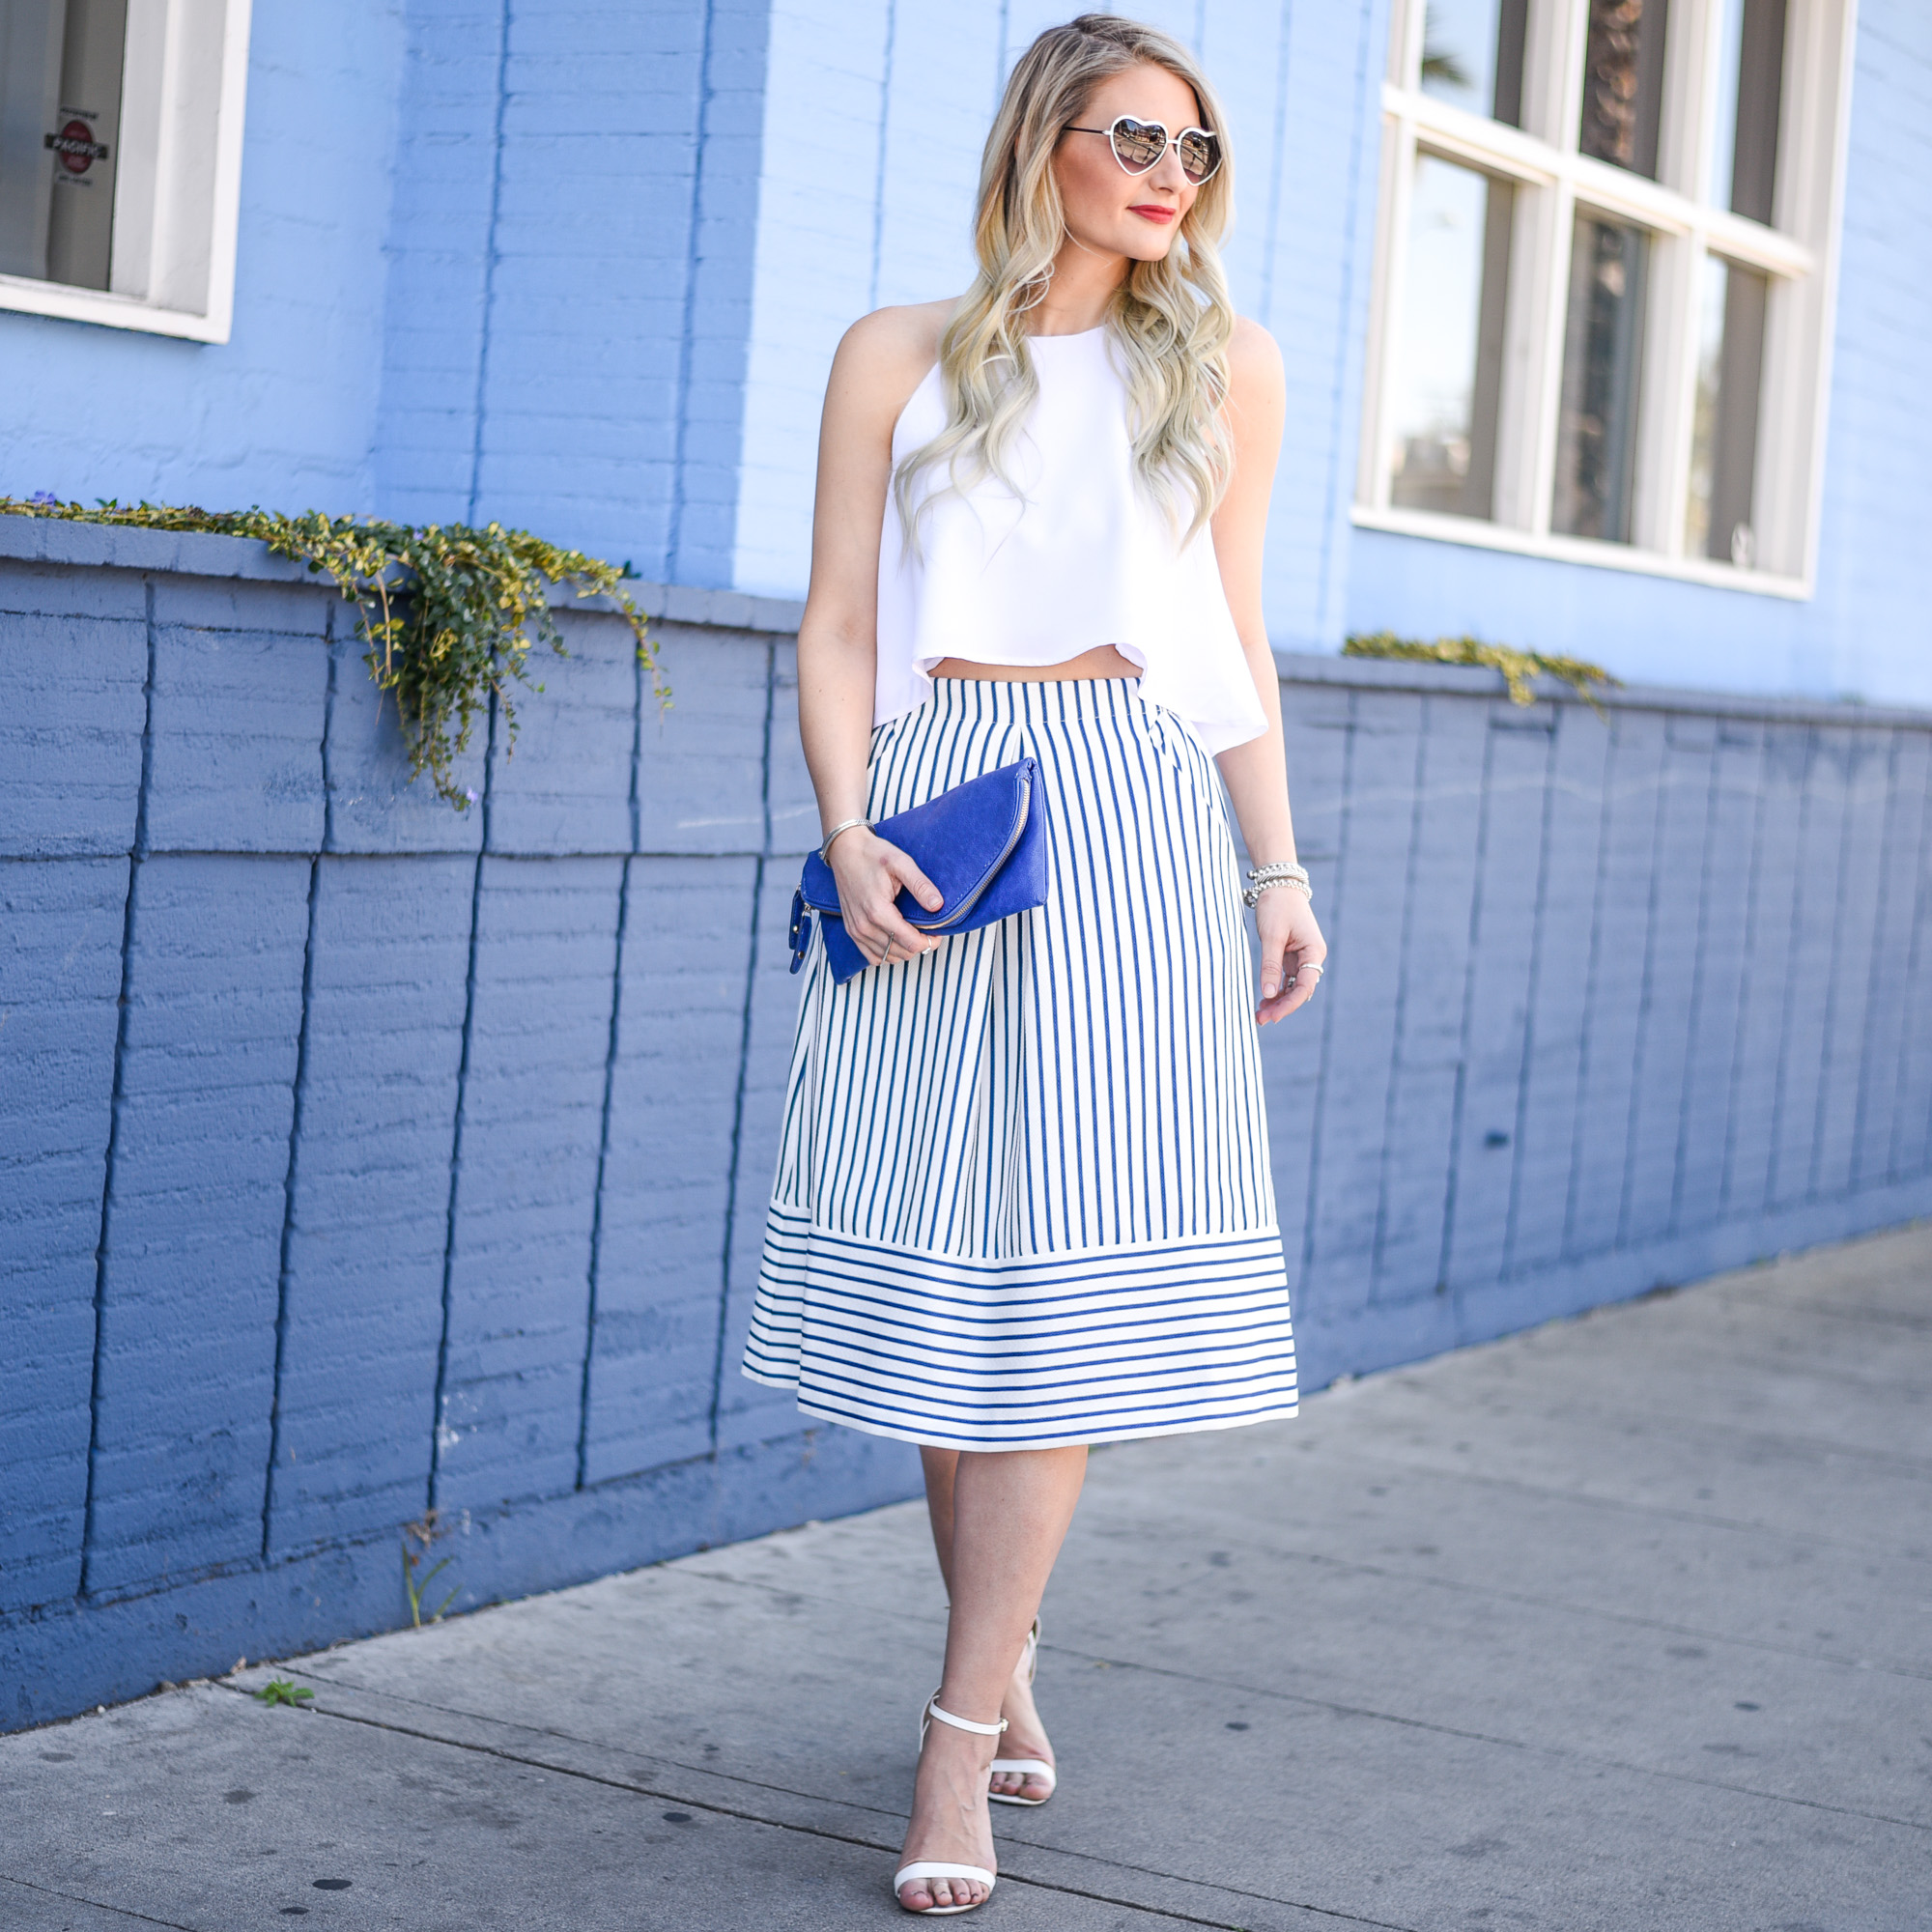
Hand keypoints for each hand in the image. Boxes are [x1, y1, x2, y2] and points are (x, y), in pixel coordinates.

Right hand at [829, 826, 943, 966]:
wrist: (845, 850)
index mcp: (878, 911)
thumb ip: (920, 885)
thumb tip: (938, 905)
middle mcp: (864, 925)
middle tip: (928, 930)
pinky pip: (872, 956)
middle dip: (920, 945)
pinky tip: (896, 939)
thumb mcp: (901, 863)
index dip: (930, 942)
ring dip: (904, 950)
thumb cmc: (872, 854)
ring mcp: (855, 930)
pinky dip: (887, 953)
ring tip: (913, 932)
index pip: (911, 943)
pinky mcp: (851, 931)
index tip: (938, 932)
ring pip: (888, 957)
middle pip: (902, 953)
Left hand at [1253, 887, 1324, 1024]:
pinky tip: (1262, 1001)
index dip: (1289, 1003)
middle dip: (1281, 1006)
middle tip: (1261, 1020)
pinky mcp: (1290, 956)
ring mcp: (1301, 957)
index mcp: (1314, 951)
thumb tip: (1267, 995)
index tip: (1273, 1016)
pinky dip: (1274, 990)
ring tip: (1259, 1015)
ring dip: (1277, 1001)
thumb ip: (1270, 965)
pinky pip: (1284, 979)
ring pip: (1291, 987)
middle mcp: (1311, 957)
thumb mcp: (1271, 936)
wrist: (1278, 884)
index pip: (1305, 986)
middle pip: (1299, 990)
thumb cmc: (1277, 906)